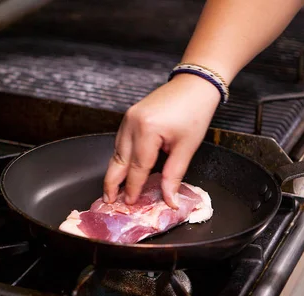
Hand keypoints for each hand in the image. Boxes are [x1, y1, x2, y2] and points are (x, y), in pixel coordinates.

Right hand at [103, 73, 220, 207]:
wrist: (194, 84)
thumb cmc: (195, 112)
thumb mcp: (187, 147)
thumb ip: (174, 175)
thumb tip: (169, 198)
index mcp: (147, 130)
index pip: (137, 168)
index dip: (133, 188)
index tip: (130, 203)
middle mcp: (132, 124)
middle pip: (118, 161)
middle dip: (111, 183)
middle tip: (108, 201)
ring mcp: (128, 118)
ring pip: (116, 151)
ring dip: (114, 171)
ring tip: (112, 190)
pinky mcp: (130, 116)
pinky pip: (121, 141)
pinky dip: (120, 157)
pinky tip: (121, 168)